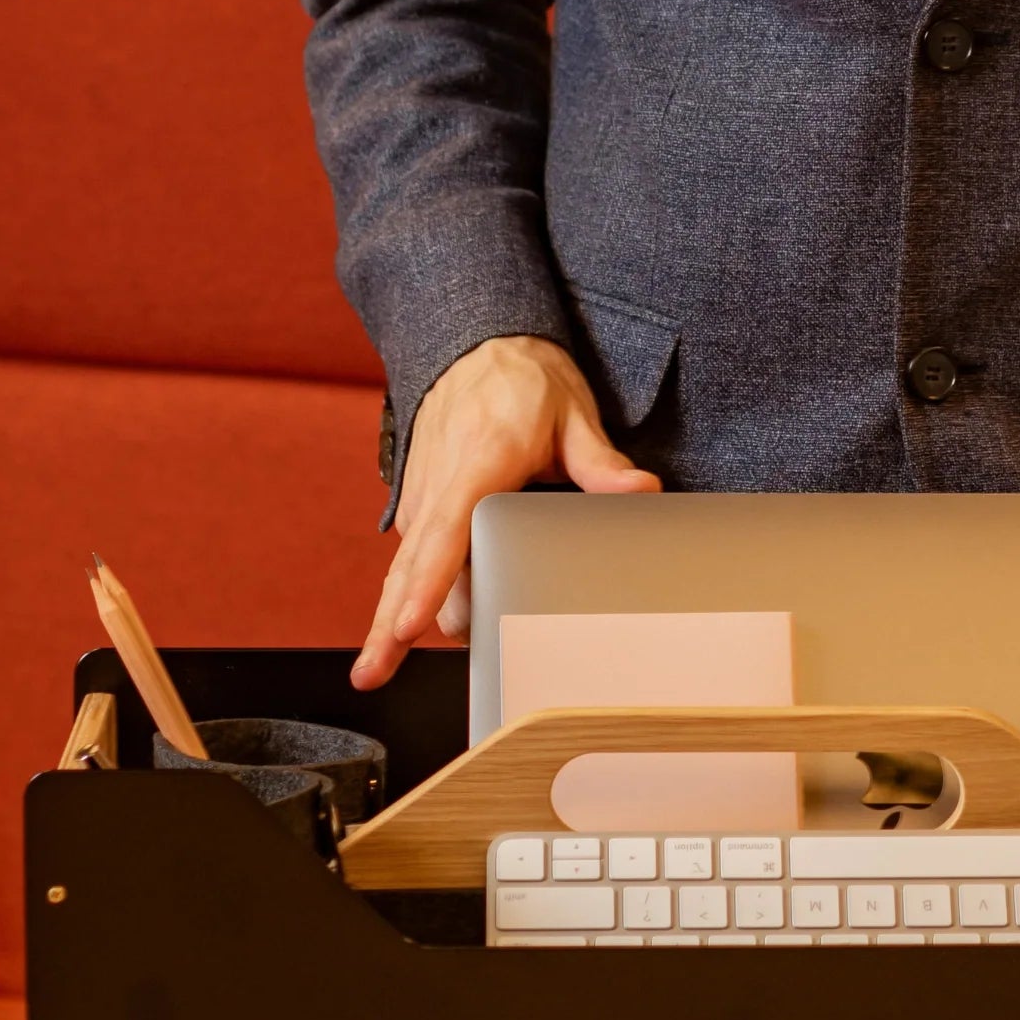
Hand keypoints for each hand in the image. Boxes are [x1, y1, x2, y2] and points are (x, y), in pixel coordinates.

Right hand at [352, 335, 660, 688]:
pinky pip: (412, 563)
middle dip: (391, 626)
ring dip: (406, 612)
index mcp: (478, 463)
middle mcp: (437, 487)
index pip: (445, 537)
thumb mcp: (572, 412)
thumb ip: (601, 461)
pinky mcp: (415, 509)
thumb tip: (641, 491)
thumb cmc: (523, 383)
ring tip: (392, 660)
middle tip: (378, 674)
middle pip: (407, 573)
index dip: (425, 588)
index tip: (404, 630)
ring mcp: (419, 499)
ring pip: (405, 575)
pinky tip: (421, 622)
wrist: (474, 345)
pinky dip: (418, 591)